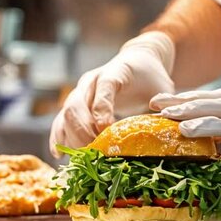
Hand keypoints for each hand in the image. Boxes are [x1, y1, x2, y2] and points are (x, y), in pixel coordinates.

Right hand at [49, 32, 175, 156]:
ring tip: (86, 158)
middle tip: (96, 153)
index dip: (102, 111)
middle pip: (76, 105)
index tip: (106, 132)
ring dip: (73, 138)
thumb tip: (158, 131)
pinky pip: (60, 121)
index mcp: (115, 72)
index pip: (104, 88)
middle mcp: (91, 81)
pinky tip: (59, 155)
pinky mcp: (75, 105)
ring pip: (65, 115)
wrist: (137, 62)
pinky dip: (59, 138)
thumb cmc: (150, 77)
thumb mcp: (162, 88)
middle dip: (83, 132)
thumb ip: (161, 107)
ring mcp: (80, 92)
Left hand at [150, 83, 220, 154]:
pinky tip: (186, 129)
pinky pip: (220, 124)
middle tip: (150, 104)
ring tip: (161, 115)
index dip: (176, 100)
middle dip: (171, 102)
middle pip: (195, 99)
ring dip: (181, 111)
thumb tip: (207, 153)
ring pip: (204, 107)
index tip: (155, 103)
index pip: (197, 98)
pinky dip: (201, 126)